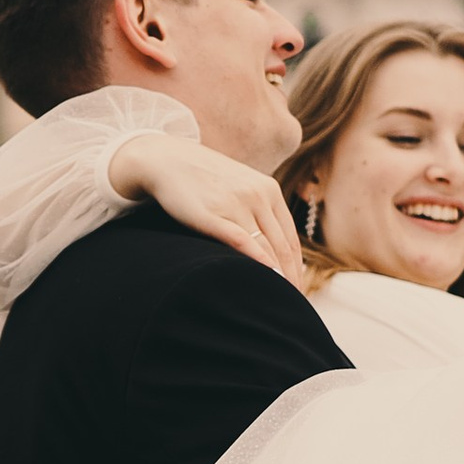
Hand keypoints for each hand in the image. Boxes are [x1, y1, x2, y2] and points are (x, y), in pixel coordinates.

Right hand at [108, 132, 306, 288]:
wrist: (165, 159)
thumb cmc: (200, 179)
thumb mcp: (237, 187)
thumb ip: (255, 210)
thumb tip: (267, 247)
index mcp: (269, 190)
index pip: (290, 238)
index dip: (297, 268)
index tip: (297, 290)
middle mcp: (259, 195)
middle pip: (283, 246)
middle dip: (291, 279)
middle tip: (293, 304)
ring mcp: (237, 203)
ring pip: (267, 246)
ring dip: (277, 277)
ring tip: (280, 301)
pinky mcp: (214, 213)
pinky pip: (242, 241)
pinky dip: (258, 261)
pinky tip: (265, 278)